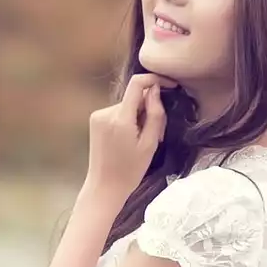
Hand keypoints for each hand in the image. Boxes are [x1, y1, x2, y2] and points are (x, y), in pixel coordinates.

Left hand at [85, 73, 177, 197]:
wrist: (105, 186)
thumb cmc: (130, 170)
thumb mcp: (150, 143)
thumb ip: (154, 113)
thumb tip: (155, 89)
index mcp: (120, 119)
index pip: (137, 84)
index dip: (156, 79)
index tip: (170, 84)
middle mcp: (105, 113)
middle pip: (134, 98)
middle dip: (148, 110)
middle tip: (156, 134)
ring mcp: (98, 116)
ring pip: (127, 105)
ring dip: (138, 117)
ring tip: (142, 140)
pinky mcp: (95, 121)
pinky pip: (118, 112)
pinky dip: (128, 120)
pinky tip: (129, 139)